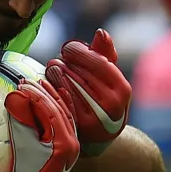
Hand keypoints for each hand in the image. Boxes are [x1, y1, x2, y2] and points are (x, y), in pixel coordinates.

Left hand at [45, 28, 130, 155]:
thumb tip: (101, 33)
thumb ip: (105, 54)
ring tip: (53, 69)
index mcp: (122, 90)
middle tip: (57, 59)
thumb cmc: (104, 99)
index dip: (78, 52)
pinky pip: (57, 99)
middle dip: (64, 61)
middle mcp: (111, 106)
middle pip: (79, 72)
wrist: (100, 138)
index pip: (98, 62)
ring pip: (64, 84)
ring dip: (54, 73)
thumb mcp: (110, 78)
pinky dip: (49, 88)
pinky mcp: (76, 127)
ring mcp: (93, 119)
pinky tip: (47, 83)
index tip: (67, 48)